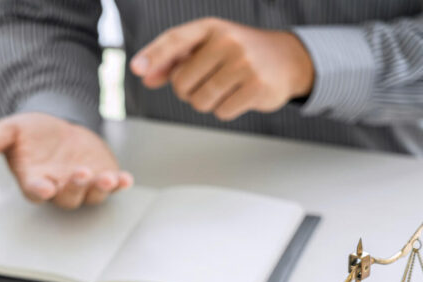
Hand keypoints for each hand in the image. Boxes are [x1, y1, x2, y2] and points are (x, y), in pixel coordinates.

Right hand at [0, 112, 132, 208]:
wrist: (56, 126)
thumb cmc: (31, 134)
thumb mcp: (9, 130)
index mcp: (34, 180)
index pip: (36, 191)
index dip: (41, 190)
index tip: (46, 187)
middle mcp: (58, 187)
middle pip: (67, 197)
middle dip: (75, 187)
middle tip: (80, 174)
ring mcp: (81, 185)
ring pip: (91, 195)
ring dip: (100, 189)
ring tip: (109, 178)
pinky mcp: (100, 176)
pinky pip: (111, 186)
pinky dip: (120, 185)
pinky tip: (126, 179)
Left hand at [130, 18, 313, 120]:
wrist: (286, 59)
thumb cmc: (238, 54)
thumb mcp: (207, 48)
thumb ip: (174, 60)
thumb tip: (146, 76)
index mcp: (210, 28)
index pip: (175, 40)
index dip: (153, 55)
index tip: (135, 69)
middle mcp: (227, 41)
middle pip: (182, 84)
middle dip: (188, 91)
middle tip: (209, 81)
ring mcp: (243, 63)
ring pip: (200, 101)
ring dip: (207, 102)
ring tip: (225, 87)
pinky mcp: (256, 87)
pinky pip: (221, 112)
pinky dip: (225, 110)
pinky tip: (239, 95)